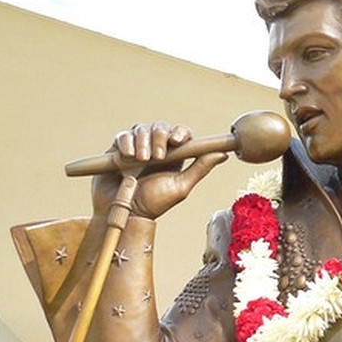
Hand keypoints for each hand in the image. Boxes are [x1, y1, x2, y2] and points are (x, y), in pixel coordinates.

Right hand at [91, 122, 226, 218]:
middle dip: (160, 137)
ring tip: (142, 160)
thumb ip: (200, 168)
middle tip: (158, 156)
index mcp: (174, 156)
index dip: (180, 132)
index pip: (180, 133)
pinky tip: (128, 156)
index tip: (177, 140)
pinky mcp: (118, 150)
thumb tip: (223, 154)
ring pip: (142, 129)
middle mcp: (155, 149)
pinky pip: (123, 136)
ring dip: (143, 142)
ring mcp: (136, 147)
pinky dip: (127, 143)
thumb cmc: (154, 204)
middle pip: (161, 127)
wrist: (125, 214)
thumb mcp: (181, 187)